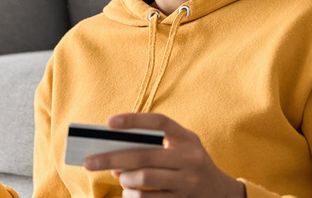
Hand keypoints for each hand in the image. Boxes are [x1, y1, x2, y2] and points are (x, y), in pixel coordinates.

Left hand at [84, 113, 244, 197]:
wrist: (222, 193)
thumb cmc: (190, 165)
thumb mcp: (181, 149)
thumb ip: (153, 146)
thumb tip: (114, 152)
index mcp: (187, 138)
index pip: (159, 122)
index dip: (134, 120)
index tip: (108, 123)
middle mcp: (190, 158)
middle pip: (144, 155)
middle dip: (111, 158)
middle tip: (89, 162)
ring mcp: (188, 183)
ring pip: (144, 179)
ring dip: (125, 179)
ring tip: (121, 178)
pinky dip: (133, 196)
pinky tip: (130, 192)